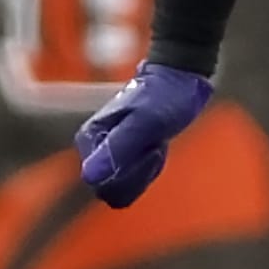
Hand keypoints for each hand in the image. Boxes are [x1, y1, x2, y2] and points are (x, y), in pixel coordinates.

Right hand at [75, 62, 212, 207]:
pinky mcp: (123, 152)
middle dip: (139, 173)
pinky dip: (150, 167)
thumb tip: (89, 178)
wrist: (179, 78)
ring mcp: (107, 151)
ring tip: (155, 141)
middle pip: (112, 189)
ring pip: (125, 185)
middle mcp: (93, 148)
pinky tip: (156, 146)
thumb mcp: (146, 123)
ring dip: (146, 169)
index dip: (131, 175)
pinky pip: (135, 178)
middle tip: (154, 144)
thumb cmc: (164, 97)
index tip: (148, 147)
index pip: (103, 186)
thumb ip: (118, 148)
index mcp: (90, 140)